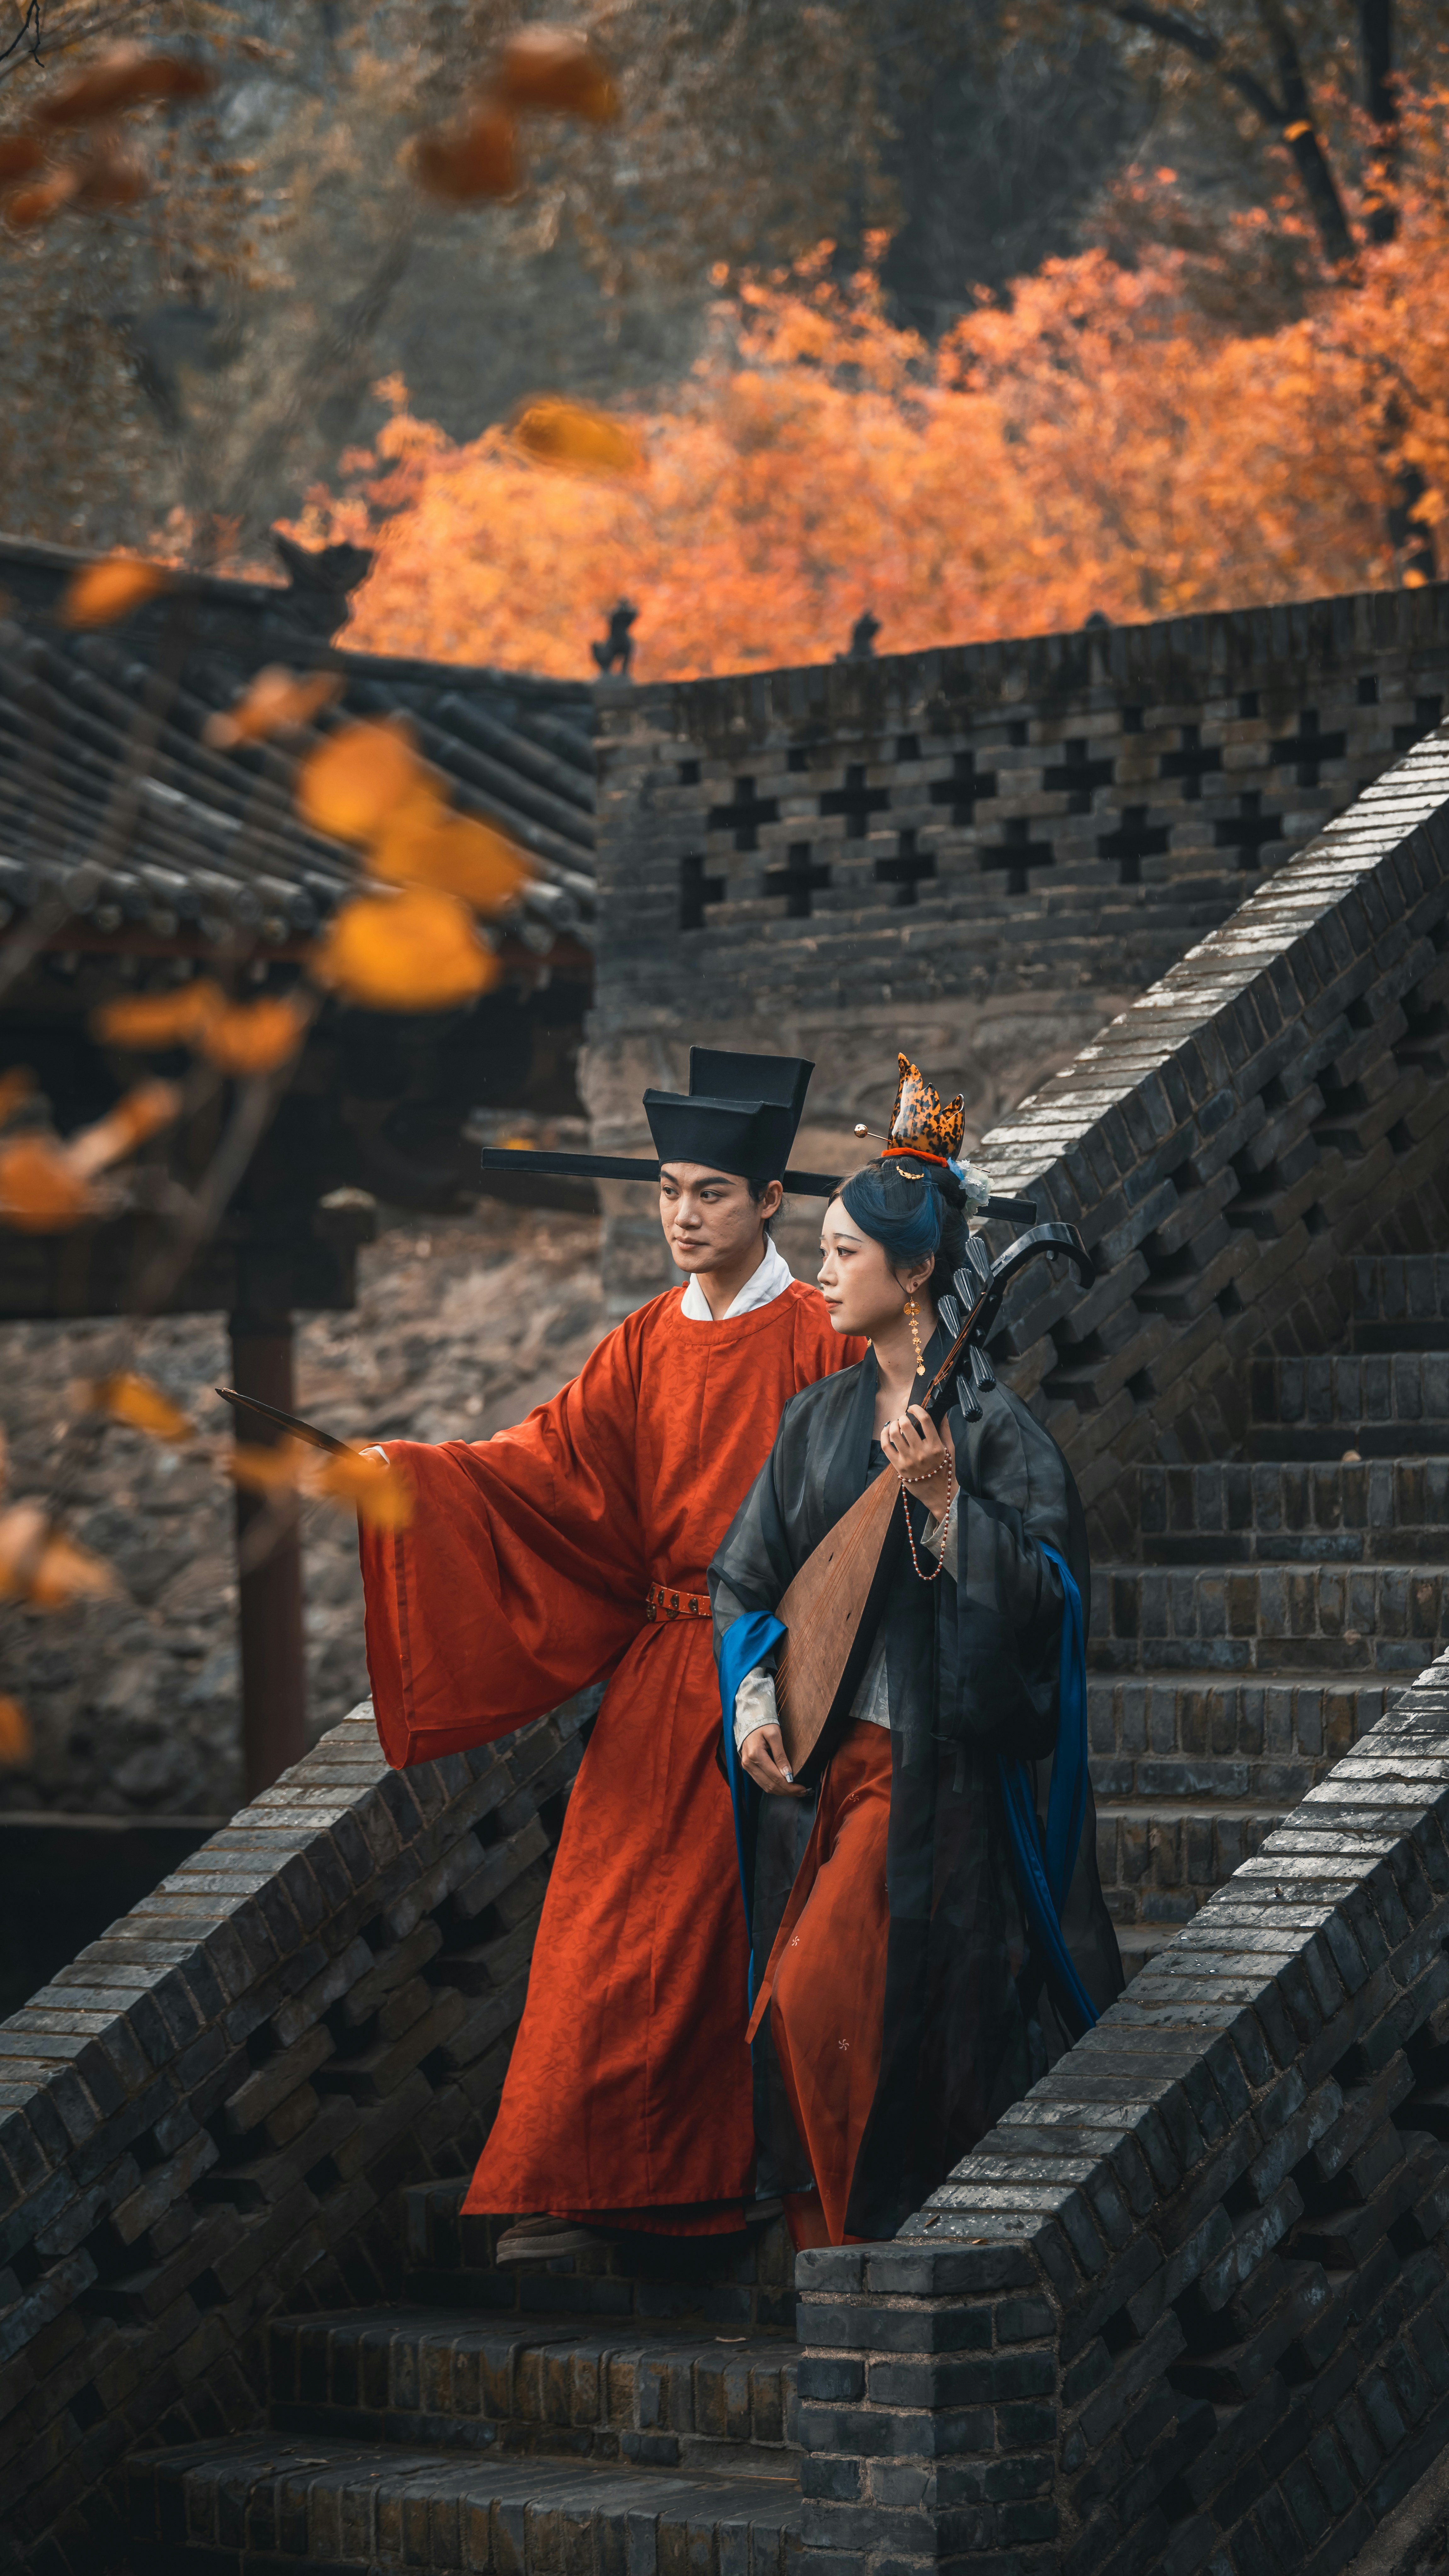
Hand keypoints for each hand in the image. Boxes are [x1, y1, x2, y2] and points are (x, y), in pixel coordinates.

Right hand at [740, 1722, 807, 1796]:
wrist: (749, 1720)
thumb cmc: (763, 1725)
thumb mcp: (775, 1735)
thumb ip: (781, 1755)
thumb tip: (788, 1773)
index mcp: (755, 1754)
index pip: (775, 1777)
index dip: (790, 1786)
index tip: (802, 1788)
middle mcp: (749, 1763)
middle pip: (770, 1785)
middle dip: (787, 1791)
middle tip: (802, 1792)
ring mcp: (747, 1766)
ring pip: (765, 1787)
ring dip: (781, 1792)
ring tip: (795, 1791)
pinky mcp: (748, 1767)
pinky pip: (761, 1782)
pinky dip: (773, 1787)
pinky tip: (783, 1787)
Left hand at [881, 1403, 953, 1521]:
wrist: (939, 1494)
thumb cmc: (945, 1470)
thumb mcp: (949, 1449)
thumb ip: (945, 1429)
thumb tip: (941, 1411)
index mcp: (936, 1447)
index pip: (925, 1420)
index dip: (917, 1409)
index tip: (913, 1408)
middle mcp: (922, 1453)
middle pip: (906, 1425)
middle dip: (903, 1417)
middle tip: (903, 1417)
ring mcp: (909, 1461)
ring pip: (894, 1435)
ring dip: (892, 1424)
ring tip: (895, 1423)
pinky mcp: (899, 1468)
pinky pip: (886, 1447)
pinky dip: (884, 1435)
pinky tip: (887, 1431)